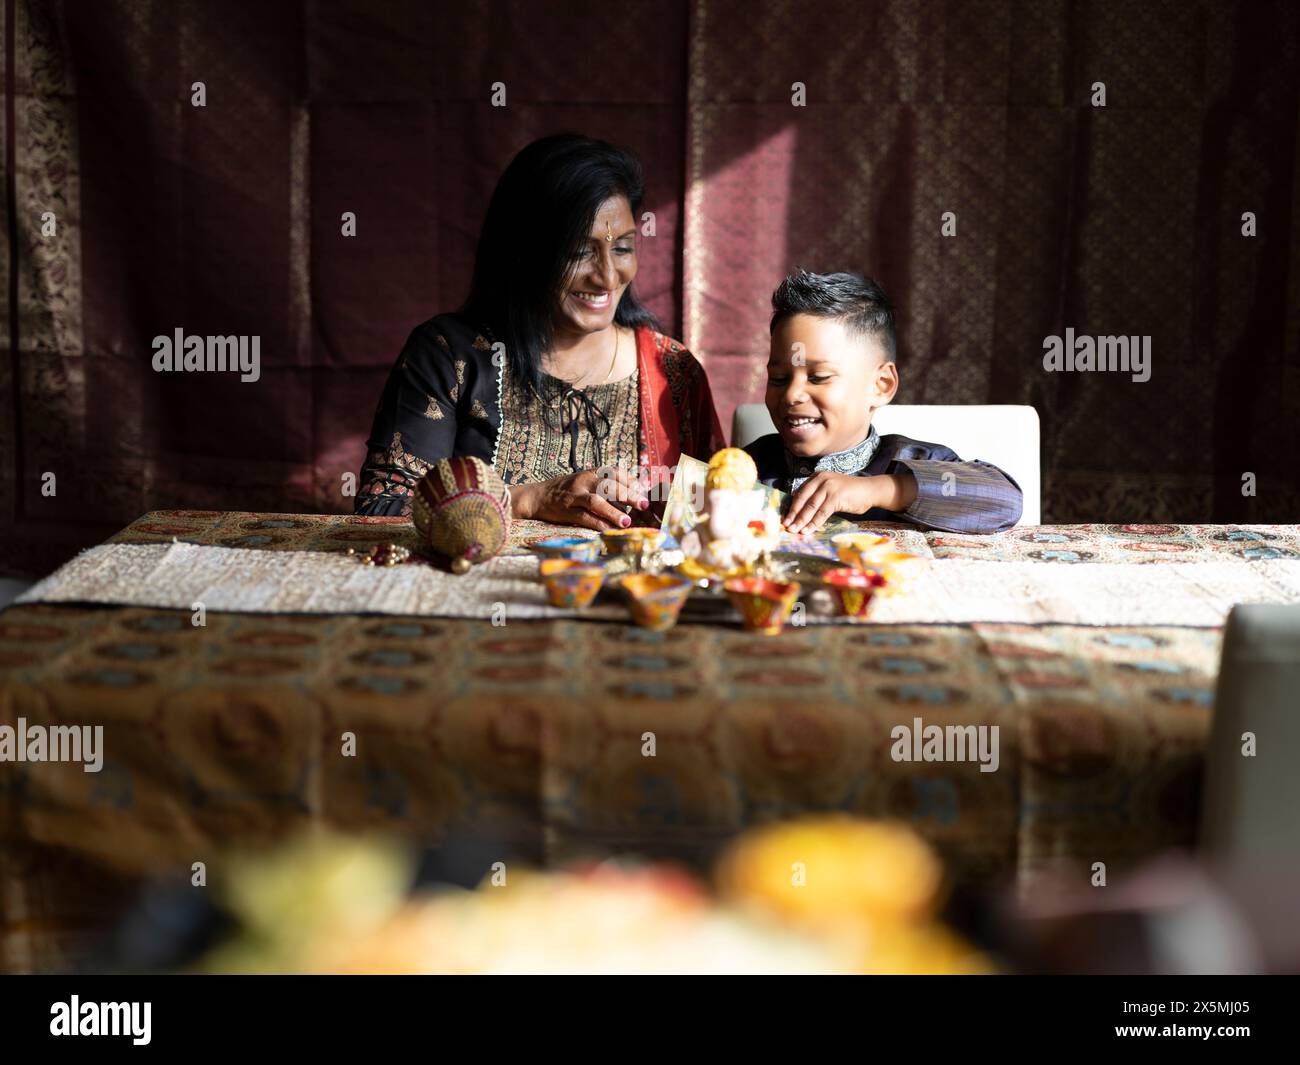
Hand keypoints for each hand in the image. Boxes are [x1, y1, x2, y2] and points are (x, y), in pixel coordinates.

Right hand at [510, 467, 649, 531]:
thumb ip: (609, 488)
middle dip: (628, 495)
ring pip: (596, 501)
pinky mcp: (566, 511)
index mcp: (592, 472)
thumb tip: (636, 496)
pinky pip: (584, 518)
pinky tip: (609, 531)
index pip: (615, 472)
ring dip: (613, 512)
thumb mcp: (588, 482)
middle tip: (643, 505)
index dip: (631, 482)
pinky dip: (598, 525)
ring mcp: (574, 496)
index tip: (643, 492)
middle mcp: (584, 481)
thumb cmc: (571, 491)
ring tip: (627, 522)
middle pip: (608, 485)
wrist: (539, 496)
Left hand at [782, 472, 878, 534]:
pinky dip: (813, 523)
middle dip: (793, 514)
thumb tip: (801, 512)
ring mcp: (829, 487)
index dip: (792, 506)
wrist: (870, 490)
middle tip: (786, 526)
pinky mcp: (836, 497)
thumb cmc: (850, 493)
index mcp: (817, 477)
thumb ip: (817, 496)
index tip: (785, 518)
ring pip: (810, 507)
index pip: (800, 493)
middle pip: (802, 499)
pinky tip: (807, 530)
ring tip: (794, 530)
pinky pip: (821, 513)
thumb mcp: (830, 490)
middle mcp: (821, 479)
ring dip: (801, 520)